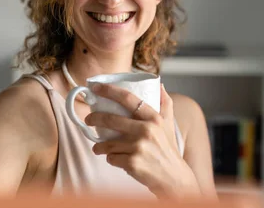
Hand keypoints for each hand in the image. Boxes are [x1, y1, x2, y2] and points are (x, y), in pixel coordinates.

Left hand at [84, 83, 200, 199]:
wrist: (174, 179)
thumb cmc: (168, 150)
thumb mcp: (169, 124)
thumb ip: (165, 103)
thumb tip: (160, 84)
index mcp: (154, 118)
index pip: (129, 98)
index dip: (110, 91)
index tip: (96, 88)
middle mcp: (147, 130)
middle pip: (111, 119)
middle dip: (94, 119)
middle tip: (88, 120)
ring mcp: (139, 147)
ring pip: (108, 143)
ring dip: (100, 146)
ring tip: (99, 147)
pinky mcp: (132, 163)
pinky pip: (111, 158)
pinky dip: (110, 159)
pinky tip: (116, 159)